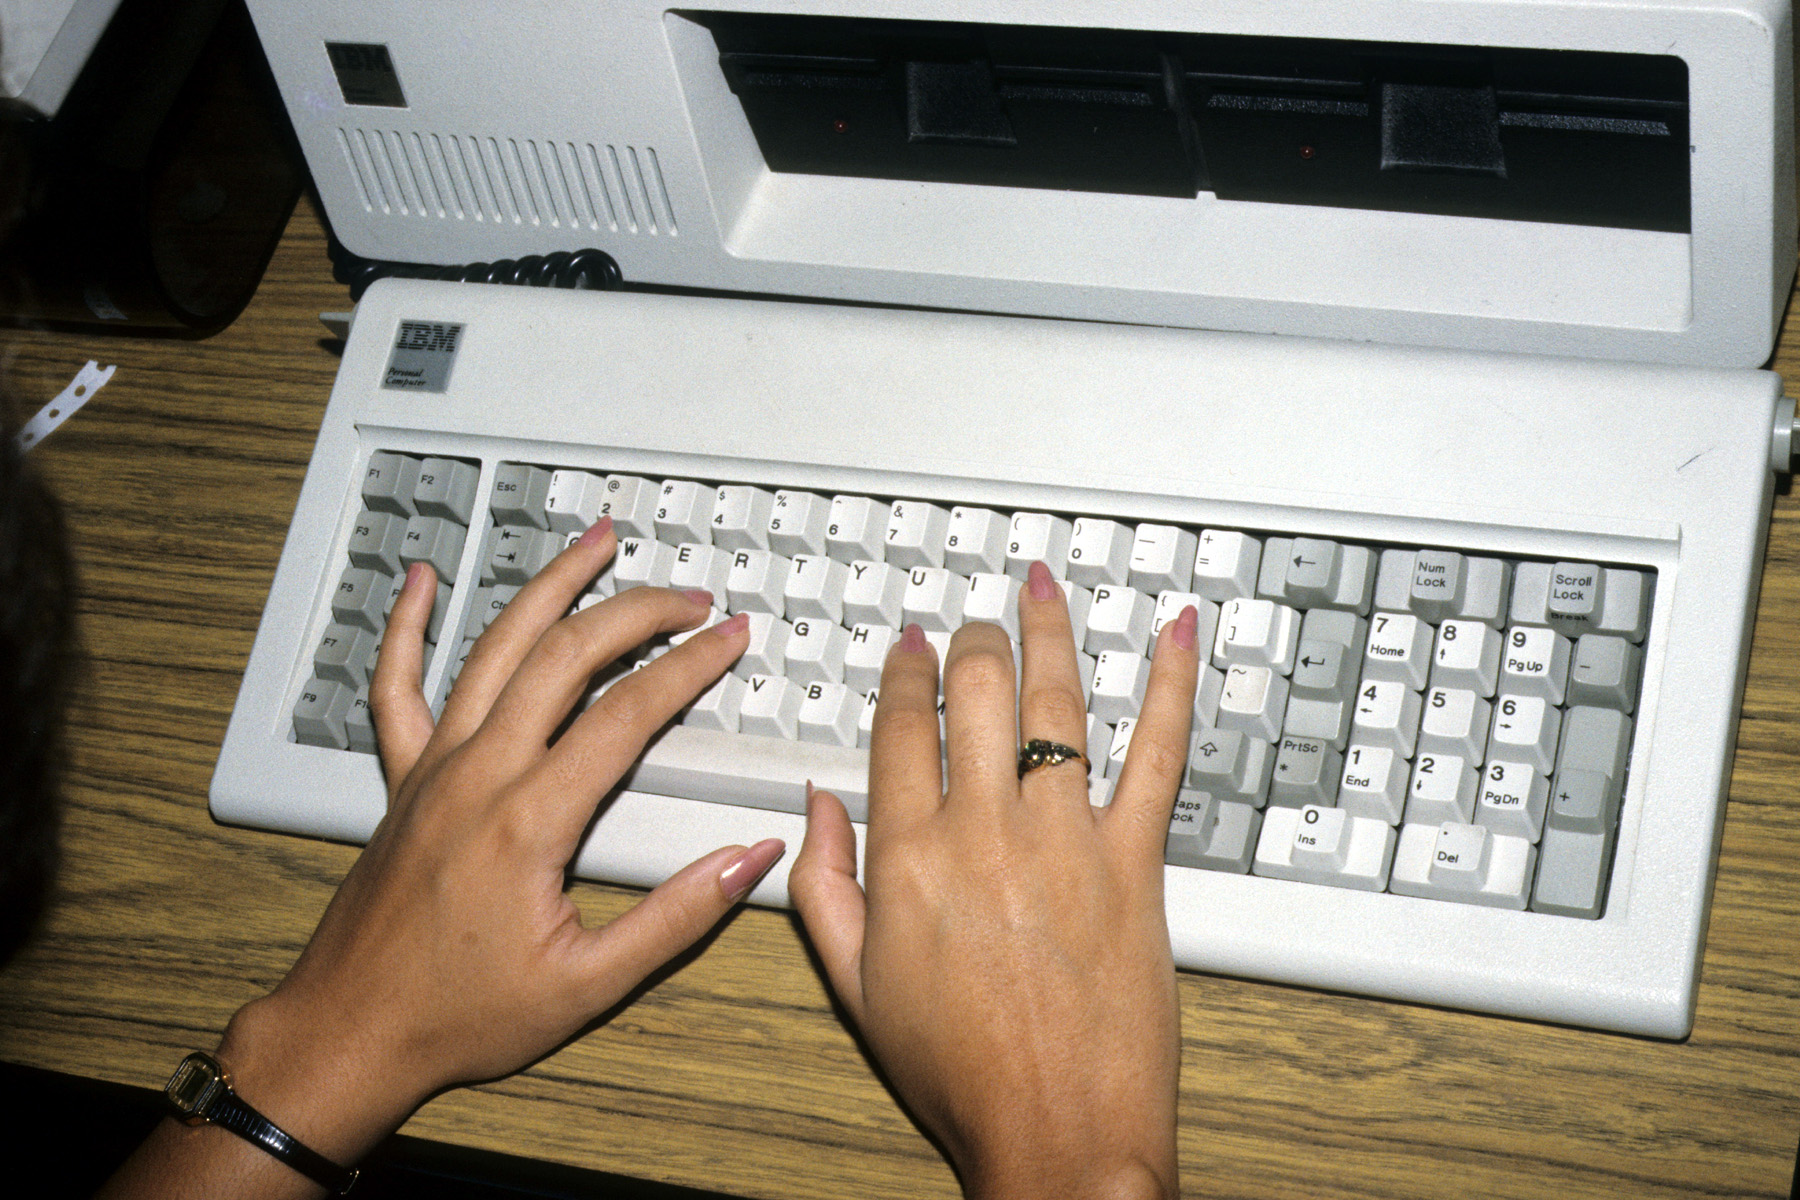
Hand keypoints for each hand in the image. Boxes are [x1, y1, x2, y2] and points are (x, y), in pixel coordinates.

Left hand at [212, 519, 782, 1169]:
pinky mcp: (400, 780)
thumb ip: (676, 917)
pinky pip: (395, 686)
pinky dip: (407, 627)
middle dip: (635, 610)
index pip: (626, 713)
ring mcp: (432, 769)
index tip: (730, 638)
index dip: (688, 666)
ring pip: (492, 649)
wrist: (348, 1034)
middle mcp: (476, 776)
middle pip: (563, 656)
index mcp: (527, 821)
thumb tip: (749, 859)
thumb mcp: (588, 985)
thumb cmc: (458, 1016)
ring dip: (547, 588)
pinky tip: (421, 583)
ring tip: (593, 545)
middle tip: (688, 596)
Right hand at [791, 562, 1198, 1199]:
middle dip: (974, 639)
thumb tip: (813, 805)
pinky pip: (1159, 753)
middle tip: (977, 621)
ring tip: (1044, 587)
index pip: (901, 727)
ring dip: (1051, 630)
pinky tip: (1174, 633)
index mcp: (910, 856)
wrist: (1057, 1132)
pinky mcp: (1138, 861)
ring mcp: (1068, 839)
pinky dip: (1171, 685)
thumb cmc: (960, 1071)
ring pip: (1058, 702)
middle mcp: (987, 831)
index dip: (906, 673)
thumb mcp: (855, 985)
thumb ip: (822, 884)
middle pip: (975, 693)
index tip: (912, 647)